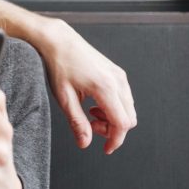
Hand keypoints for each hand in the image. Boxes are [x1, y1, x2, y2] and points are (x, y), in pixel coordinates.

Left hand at [39, 18, 135, 153]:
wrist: (58, 40)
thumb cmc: (59, 65)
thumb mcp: (64, 98)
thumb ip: (77, 122)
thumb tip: (85, 143)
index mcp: (105, 88)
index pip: (122, 123)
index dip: (115, 140)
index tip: (105, 149)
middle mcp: (117, 81)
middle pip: (129, 118)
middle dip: (113, 130)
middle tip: (91, 126)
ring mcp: (119, 75)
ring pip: (128, 109)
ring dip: (113, 118)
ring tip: (90, 114)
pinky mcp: (117, 72)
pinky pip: (124, 98)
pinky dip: (114, 107)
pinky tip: (95, 104)